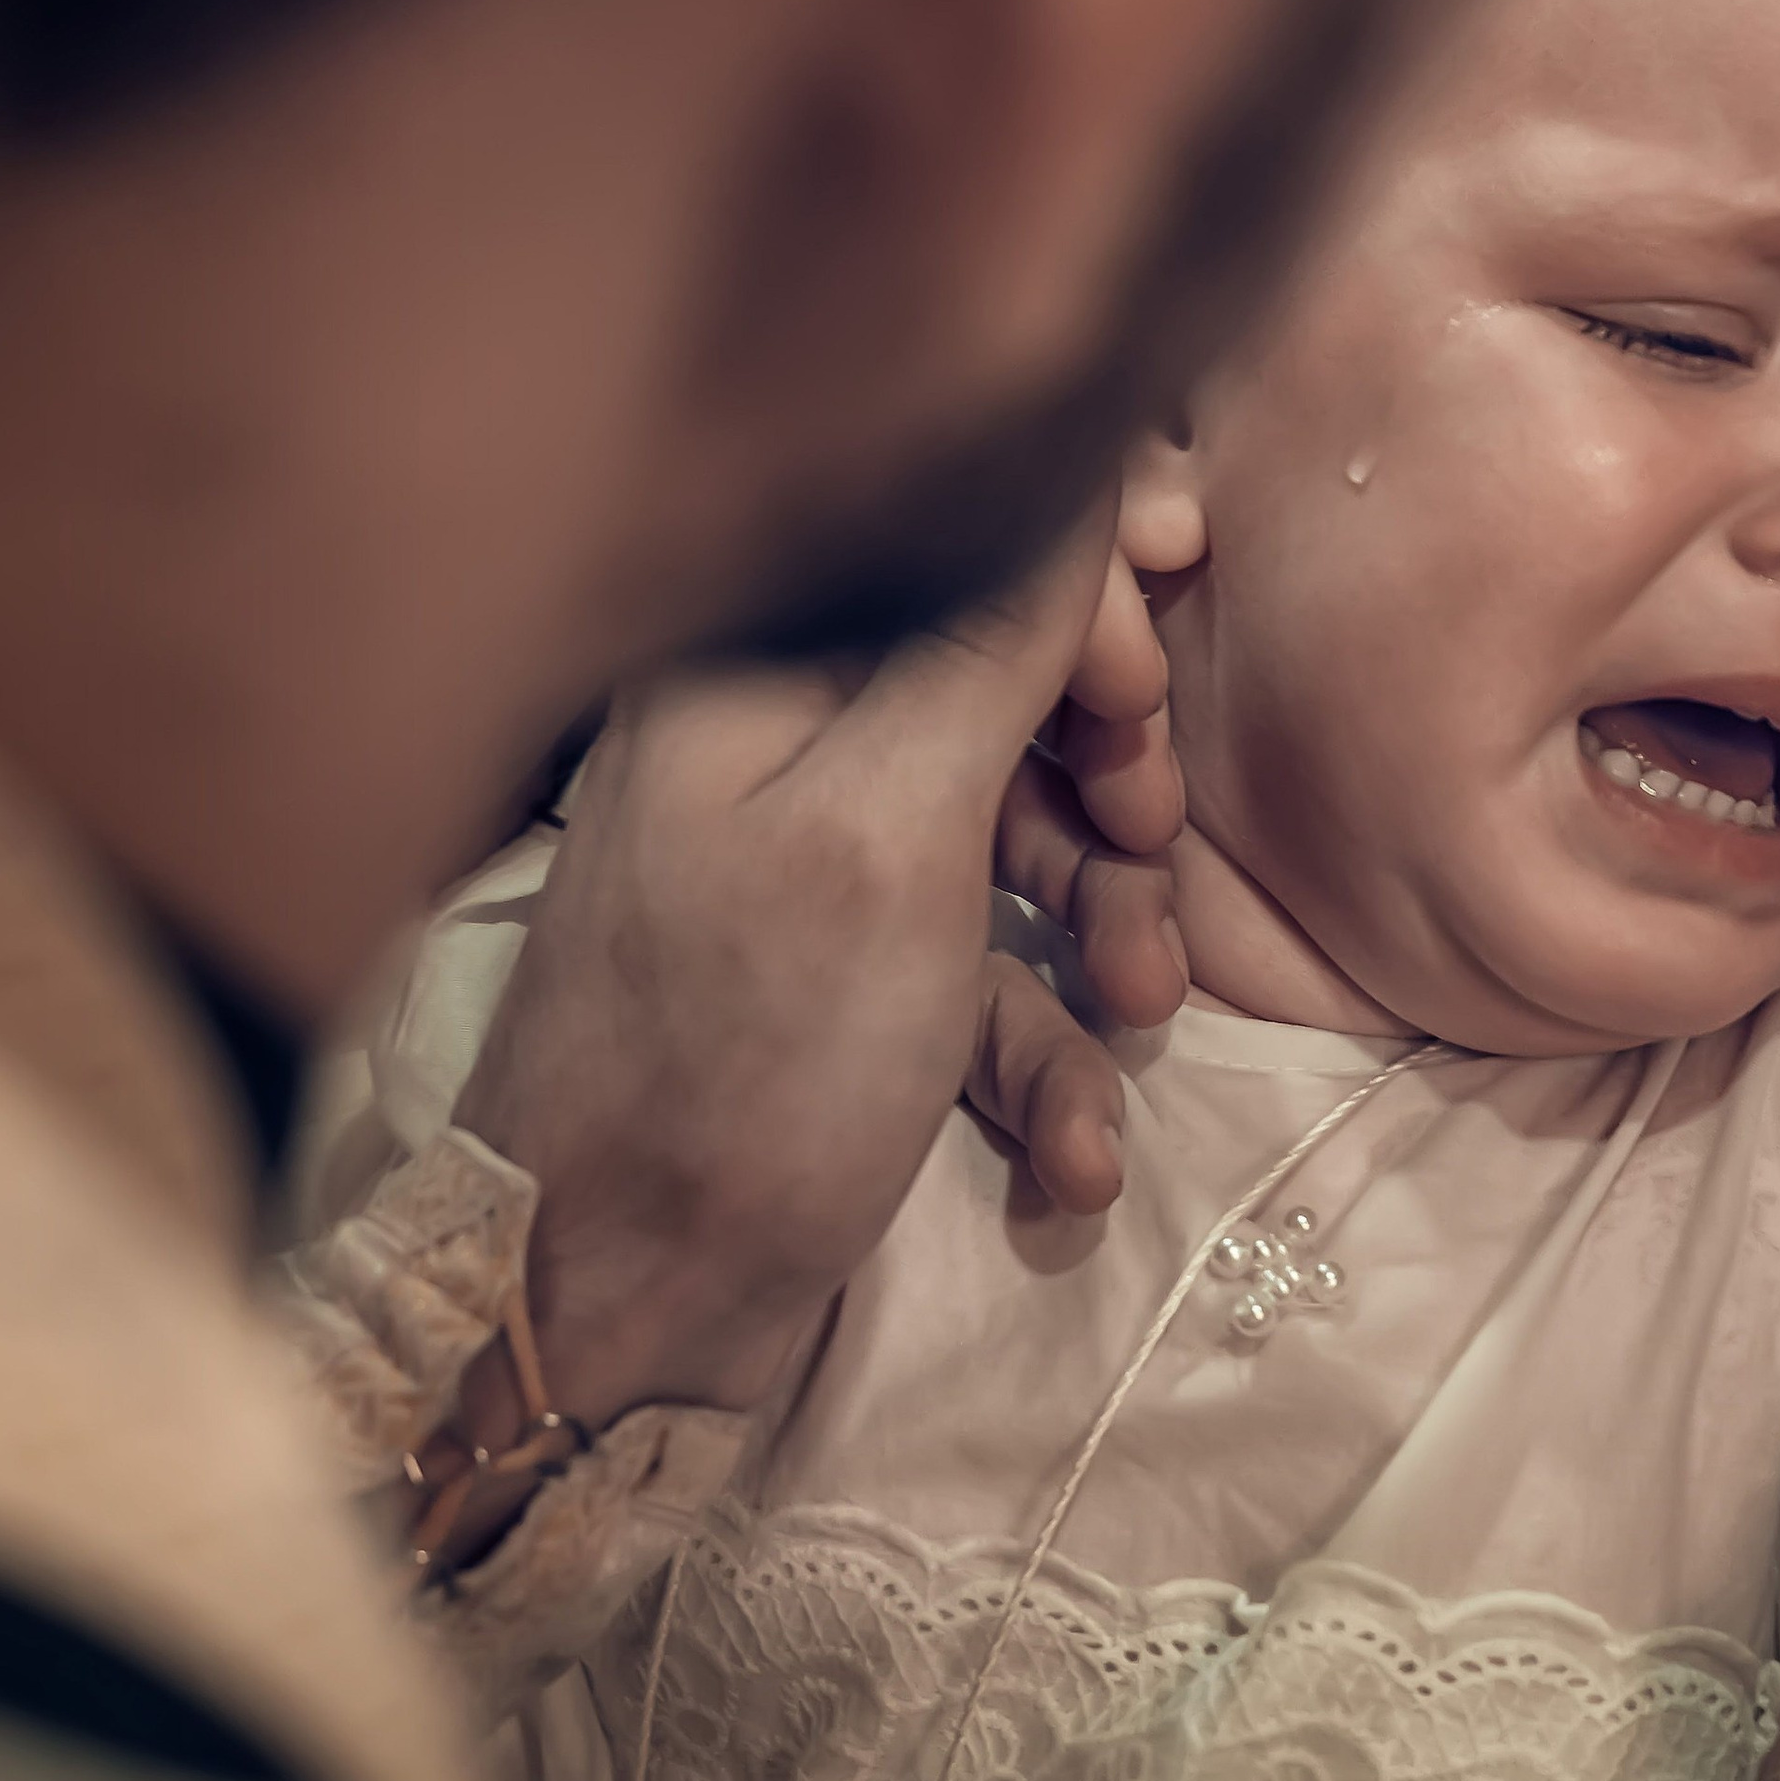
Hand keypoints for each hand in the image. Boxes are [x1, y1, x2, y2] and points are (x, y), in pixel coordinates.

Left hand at [456, 500, 1162, 1429]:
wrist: (611, 1322)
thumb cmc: (740, 1057)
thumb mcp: (890, 833)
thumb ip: (990, 646)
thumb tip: (1080, 459)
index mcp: (758, 664)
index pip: (956, 536)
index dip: (1085, 575)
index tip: (1168, 644)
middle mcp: (775, 743)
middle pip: (1004, 685)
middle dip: (1108, 765)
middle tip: (1147, 833)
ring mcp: (808, 875)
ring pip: (1015, 840)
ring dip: (1104, 925)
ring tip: (1142, 1010)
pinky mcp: (841, 997)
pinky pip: (982, 979)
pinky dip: (1042, 1054)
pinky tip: (1070, 1153)